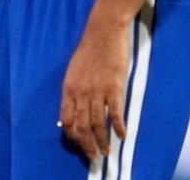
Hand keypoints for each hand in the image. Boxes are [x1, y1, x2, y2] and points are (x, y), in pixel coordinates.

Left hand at [59, 17, 130, 159]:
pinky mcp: (113, 87)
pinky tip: (122, 135)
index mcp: (69, 88)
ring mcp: (97, 90)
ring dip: (102, 141)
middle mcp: (80, 92)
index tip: (80, 144)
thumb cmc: (90, 50)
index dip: (73, 135)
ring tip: (107, 152)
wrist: (104, 32)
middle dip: (87, 145)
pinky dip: (118, 126)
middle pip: (81, 126)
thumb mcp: (74, 71)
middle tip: (94, 156)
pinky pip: (114, 112)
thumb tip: (75, 107)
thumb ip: (74, 89)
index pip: (66, 119)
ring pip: (97, 123)